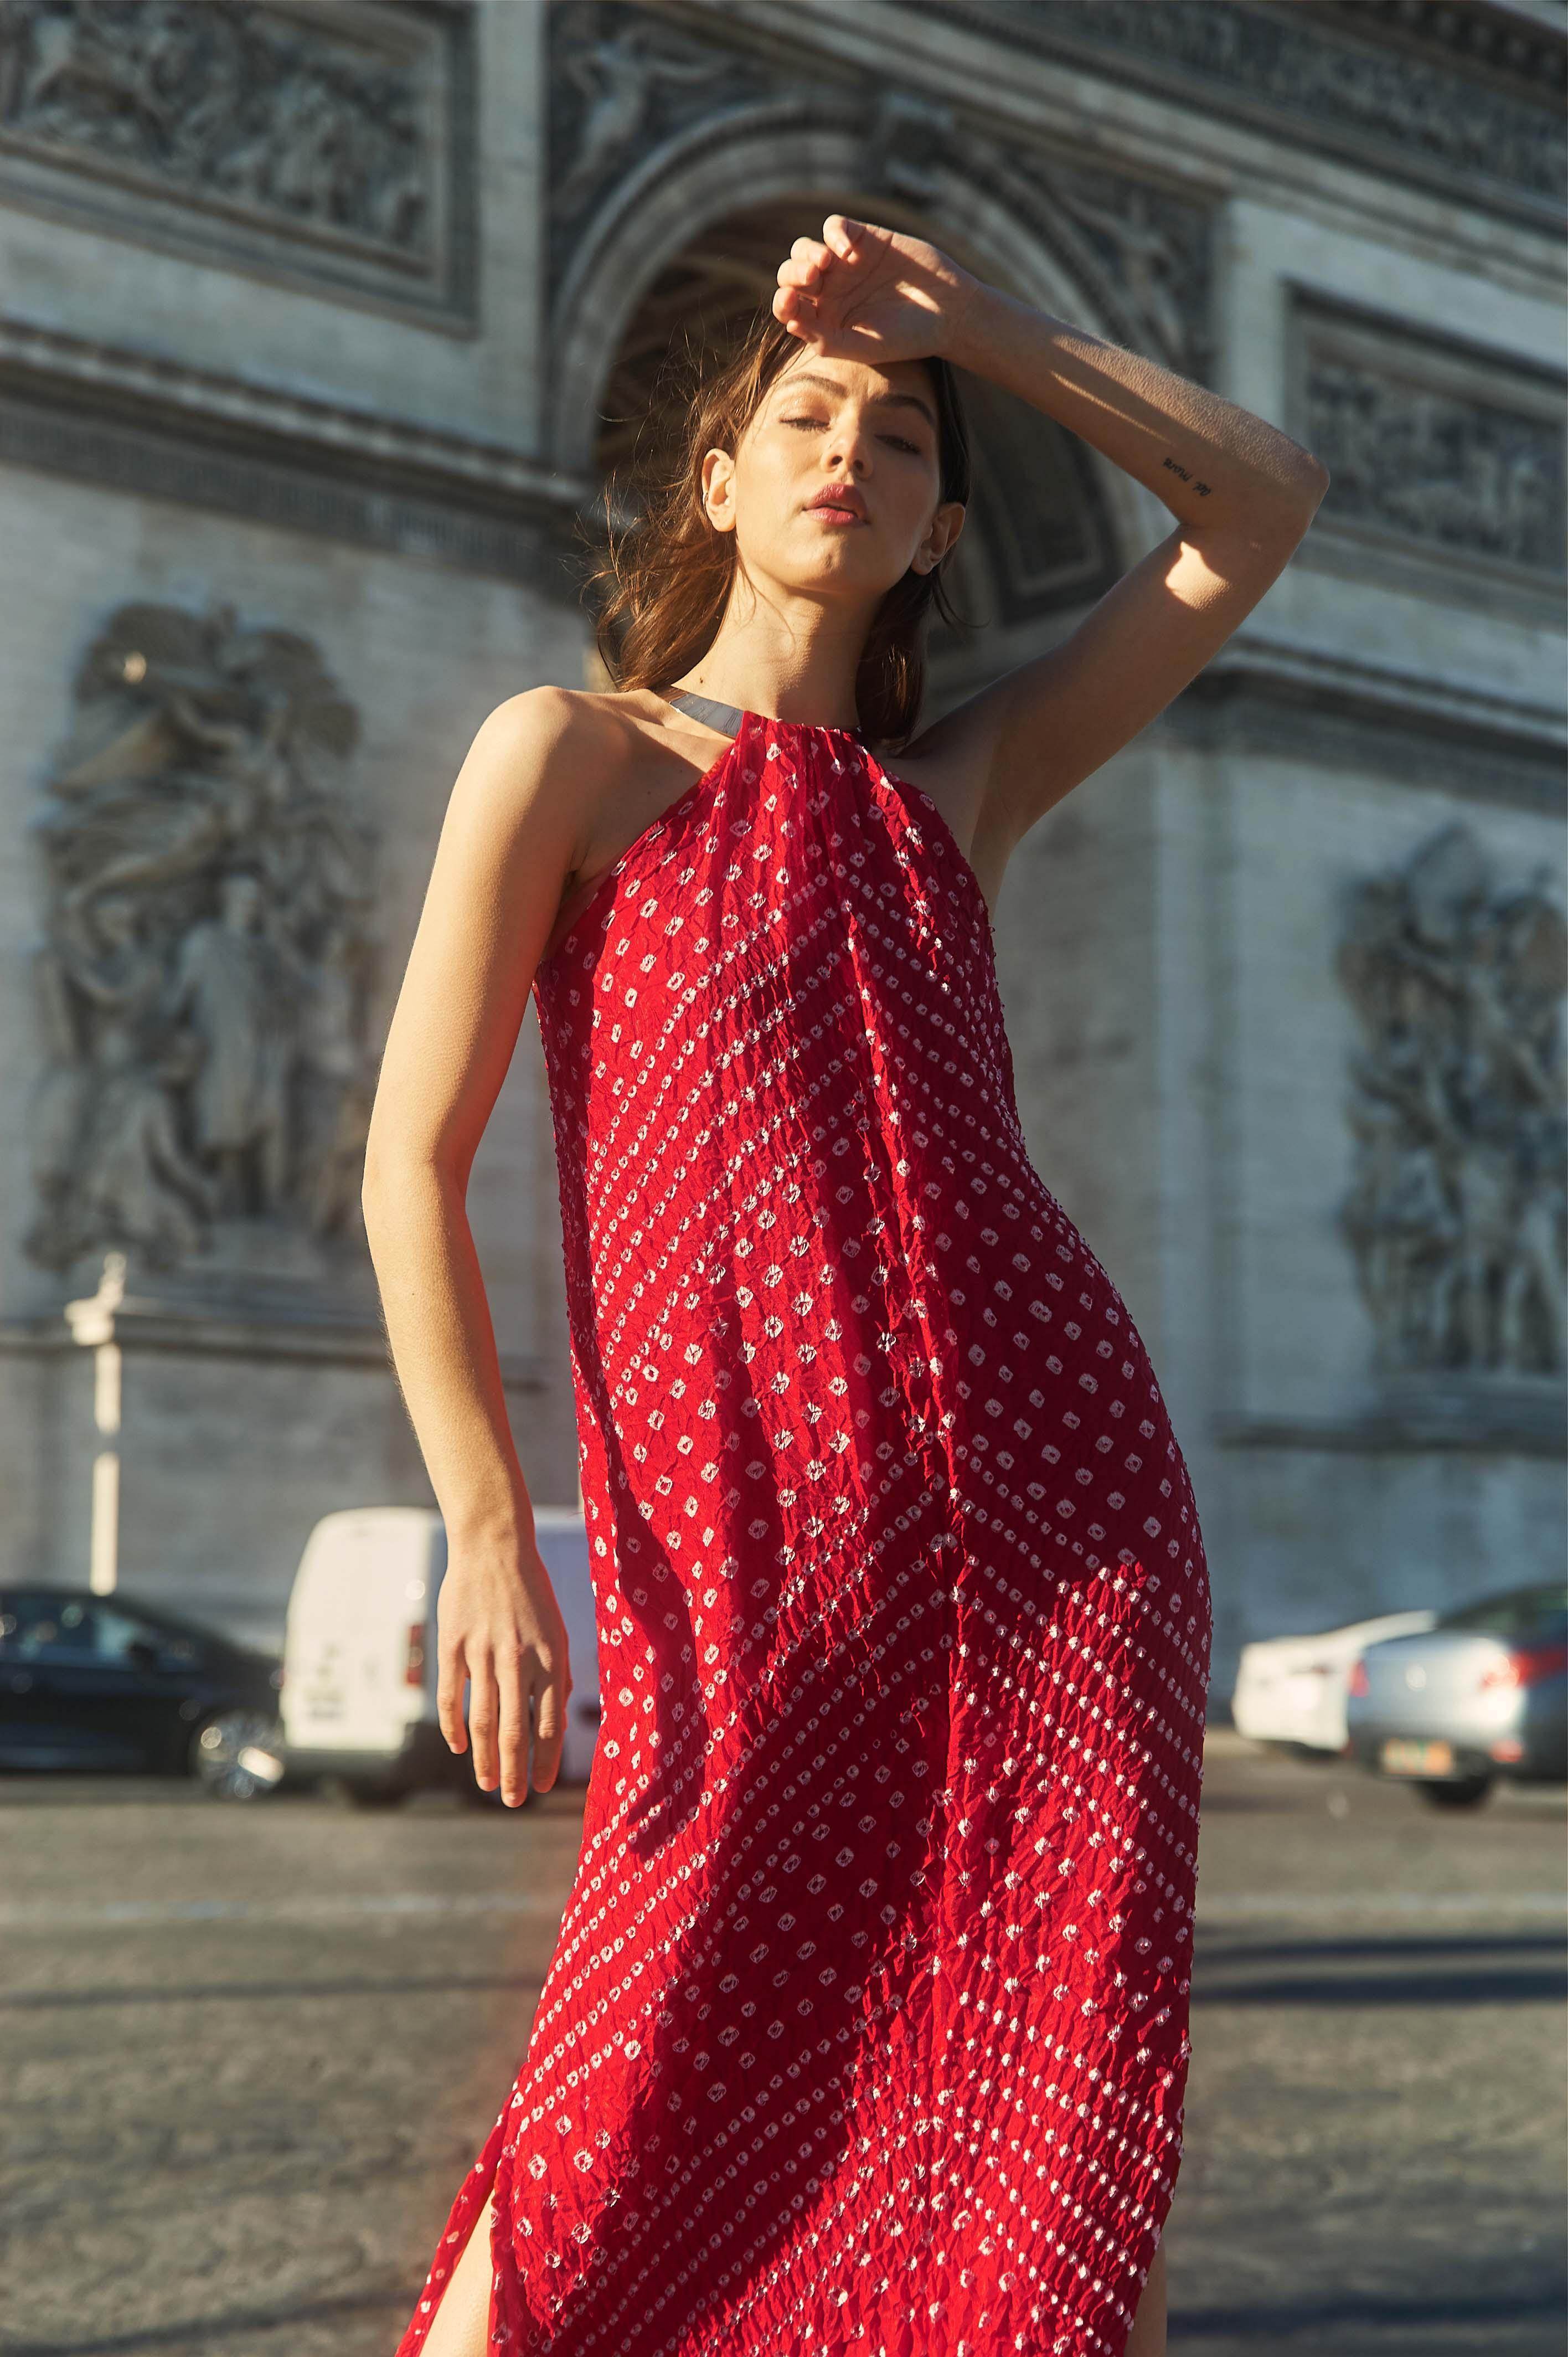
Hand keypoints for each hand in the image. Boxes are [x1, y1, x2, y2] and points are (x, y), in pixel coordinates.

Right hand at [436, 1526, 571, 1805]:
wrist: (495, 1547)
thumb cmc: (531, 1594)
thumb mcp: (557, 1632)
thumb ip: (556, 1675)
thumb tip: (555, 1722)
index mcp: (549, 1658)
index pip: (549, 1723)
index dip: (545, 1761)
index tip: (541, 1788)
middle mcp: (518, 1660)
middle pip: (516, 1732)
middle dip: (515, 1773)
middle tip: (512, 1801)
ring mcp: (482, 1653)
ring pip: (482, 1721)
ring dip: (485, 1760)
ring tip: (488, 1785)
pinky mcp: (453, 1646)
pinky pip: (452, 1698)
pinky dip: (453, 1729)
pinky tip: (458, 1749)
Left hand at [771, 215, 979, 366]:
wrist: (949, 311)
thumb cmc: (908, 337)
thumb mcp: (865, 346)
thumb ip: (827, 340)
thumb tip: (790, 323)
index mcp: (823, 319)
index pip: (789, 307)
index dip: (783, 303)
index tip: (791, 303)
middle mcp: (828, 290)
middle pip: (791, 275)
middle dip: (793, 275)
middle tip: (811, 279)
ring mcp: (843, 263)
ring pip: (805, 248)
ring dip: (806, 253)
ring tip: (824, 264)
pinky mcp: (863, 237)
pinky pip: (834, 226)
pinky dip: (835, 233)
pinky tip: (850, 250)